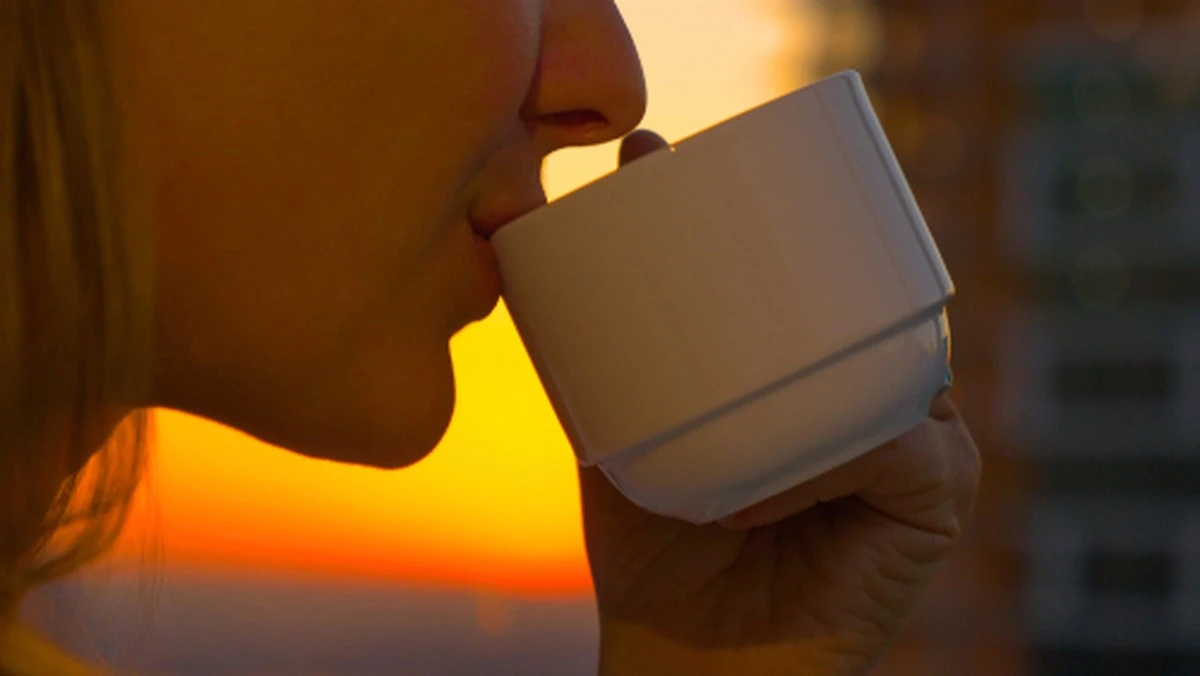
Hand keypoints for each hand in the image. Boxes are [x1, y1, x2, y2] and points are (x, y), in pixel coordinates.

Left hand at [578, 130, 981, 674]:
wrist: (687, 671)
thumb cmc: (657, 557)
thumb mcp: (623, 433)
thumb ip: (599, 350)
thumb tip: (551, 244)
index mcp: (824, 382)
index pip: (821, 285)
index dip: (767, 226)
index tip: (686, 166)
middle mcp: (879, 404)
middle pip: (869, 302)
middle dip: (813, 252)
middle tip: (713, 209)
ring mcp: (916, 450)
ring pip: (896, 358)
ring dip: (827, 342)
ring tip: (733, 350)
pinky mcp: (932, 505)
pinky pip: (905, 450)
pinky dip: (835, 454)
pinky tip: (755, 494)